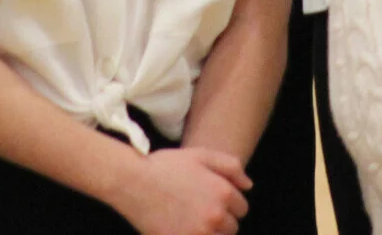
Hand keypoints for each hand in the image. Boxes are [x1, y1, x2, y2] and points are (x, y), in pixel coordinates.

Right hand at [112, 147, 250, 234]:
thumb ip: (231, 167)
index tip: (212, 199)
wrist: (133, 182)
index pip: (242, 208)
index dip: (229, 203)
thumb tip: (248, 185)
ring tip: (191, 220)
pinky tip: (183, 227)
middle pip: (231, 228)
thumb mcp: (201, 155)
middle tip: (199, 209)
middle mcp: (215, 216)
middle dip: (221, 220)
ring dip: (209, 232)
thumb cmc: (166, 165)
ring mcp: (199, 234)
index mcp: (223, 193)